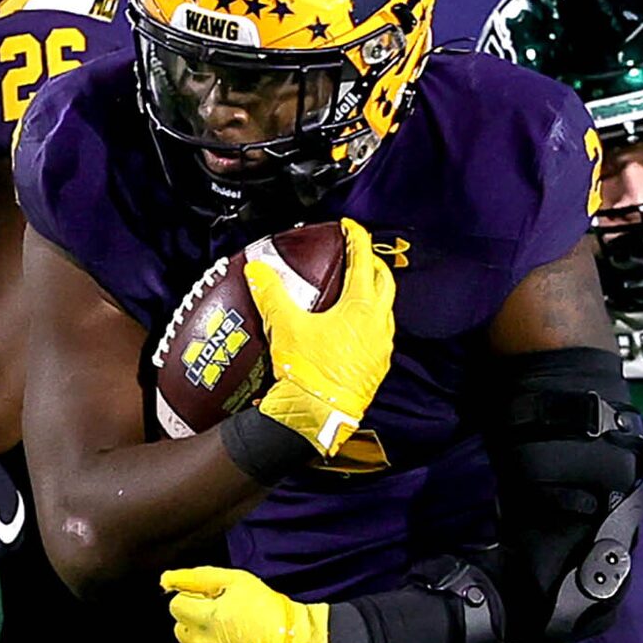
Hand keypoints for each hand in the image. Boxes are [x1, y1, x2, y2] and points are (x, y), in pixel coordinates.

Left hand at [160, 566, 332, 642]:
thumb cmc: (269, 610)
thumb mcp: (237, 581)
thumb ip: (196, 577)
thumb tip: (164, 579)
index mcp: (203, 617)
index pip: (176, 606)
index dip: (195, 601)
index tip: (216, 604)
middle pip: (180, 629)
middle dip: (196, 622)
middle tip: (225, 622)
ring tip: (225, 642)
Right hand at [251, 216, 396, 455]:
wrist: (318, 416)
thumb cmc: (307, 371)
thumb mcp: (285, 326)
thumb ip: (271, 294)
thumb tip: (256, 270)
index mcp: (361, 306)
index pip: (364, 259)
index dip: (357, 237)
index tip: (350, 226)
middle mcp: (379, 324)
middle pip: (384, 281)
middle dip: (372, 264)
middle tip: (357, 256)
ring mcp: (382, 347)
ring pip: (386, 310)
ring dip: (374, 295)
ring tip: (356, 291)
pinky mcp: (378, 367)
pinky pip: (380, 336)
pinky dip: (371, 323)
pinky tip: (354, 329)